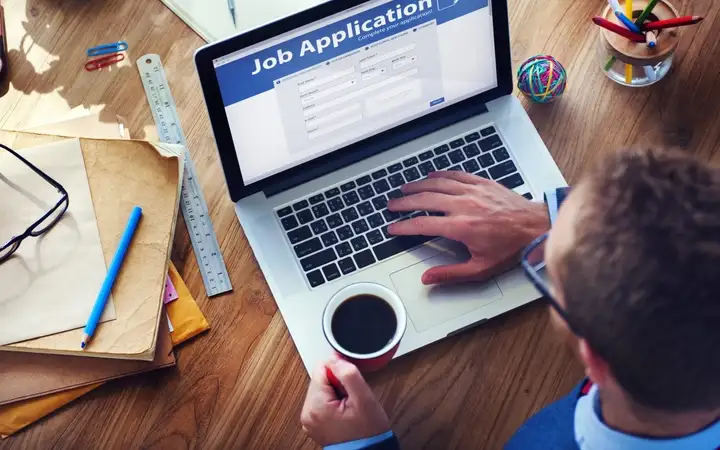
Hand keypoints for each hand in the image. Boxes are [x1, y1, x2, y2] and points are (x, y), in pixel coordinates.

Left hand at [301, 357, 390, 445]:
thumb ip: (348, 374)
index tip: (350, 386)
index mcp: (315, 405)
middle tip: (351, 398)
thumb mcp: (364, 399)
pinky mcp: (314, 422)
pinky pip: (321, 400)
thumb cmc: (368, 431)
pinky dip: (333, 401)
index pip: (321, 368)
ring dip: (336, 392)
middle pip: (320, 378)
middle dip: (337, 383)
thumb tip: (334, 358)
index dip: (339, 372)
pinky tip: (344, 411)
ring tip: (348, 406)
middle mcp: (307, 413)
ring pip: (321, 388)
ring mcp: (309, 419)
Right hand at [387, 171, 548, 284]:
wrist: (536, 227)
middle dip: (404, 202)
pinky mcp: (482, 183)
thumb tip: (428, 278)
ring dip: (418, 186)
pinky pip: (455, 175)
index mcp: (460, 227)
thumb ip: (451, 274)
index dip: (403, 226)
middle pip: (424, 200)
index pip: (422, 224)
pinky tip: (431, 176)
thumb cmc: (511, 248)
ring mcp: (472, 191)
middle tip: (392, 205)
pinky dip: (440, 175)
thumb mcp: (481, 269)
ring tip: (405, 189)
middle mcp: (463, 206)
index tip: (393, 228)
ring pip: (437, 184)